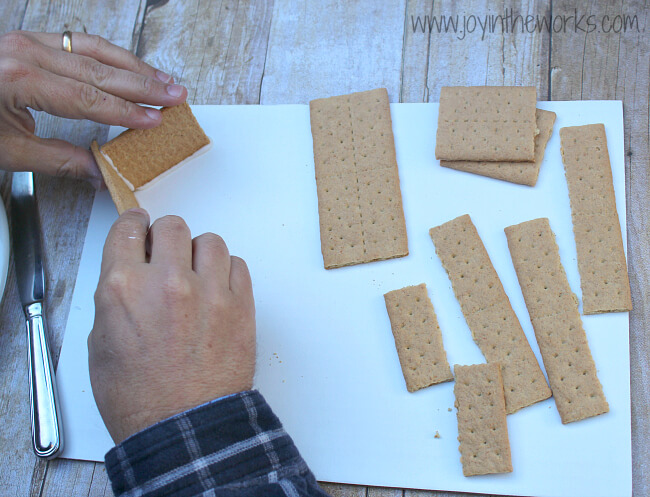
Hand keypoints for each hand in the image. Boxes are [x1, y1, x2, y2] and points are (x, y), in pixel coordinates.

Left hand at [0, 31, 187, 187]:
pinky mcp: (30, 40)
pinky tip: (130, 65)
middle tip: (175, 96)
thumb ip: (60, 161)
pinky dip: (111, 55)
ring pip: (95, 49)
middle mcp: (26, 52)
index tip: (155, 121)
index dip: (127, 112)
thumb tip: (100, 173)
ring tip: (164, 80)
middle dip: (143, 84)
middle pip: (99, 69)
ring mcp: (28, 41)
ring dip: (134, 66)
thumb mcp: (8, 150)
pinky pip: (80, 42)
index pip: (89, 98)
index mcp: (20, 78)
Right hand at [88, 209, 255, 442]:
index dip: (135, 225)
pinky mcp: (240, 305)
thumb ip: (115, 300)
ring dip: (200, 253)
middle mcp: (167, 282)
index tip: (140, 227)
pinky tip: (218, 289)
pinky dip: (227, 271)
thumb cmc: (139, 398)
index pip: (129, 228)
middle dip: (167, 237)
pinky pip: (238, 264)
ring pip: (210, 241)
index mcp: (123, 288)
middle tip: (168, 254)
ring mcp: (208, 292)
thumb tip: (130, 278)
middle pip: (173, 226)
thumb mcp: (101, 345)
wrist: (183, 428)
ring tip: (197, 275)